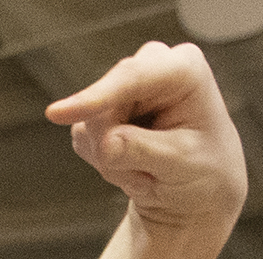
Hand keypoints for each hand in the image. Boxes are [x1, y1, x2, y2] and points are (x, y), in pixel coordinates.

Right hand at [47, 41, 247, 242]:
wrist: (200, 187)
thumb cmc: (206, 168)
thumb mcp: (184, 164)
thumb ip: (143, 150)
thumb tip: (105, 144)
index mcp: (183, 69)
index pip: (132, 77)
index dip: (95, 97)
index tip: (56, 114)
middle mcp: (152, 67)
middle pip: (103, 104)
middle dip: (114, 148)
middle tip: (146, 178)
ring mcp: (125, 87)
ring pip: (88, 124)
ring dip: (112, 162)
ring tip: (147, 172)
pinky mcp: (104, 108)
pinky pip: (82, 136)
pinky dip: (104, 164)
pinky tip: (133, 166)